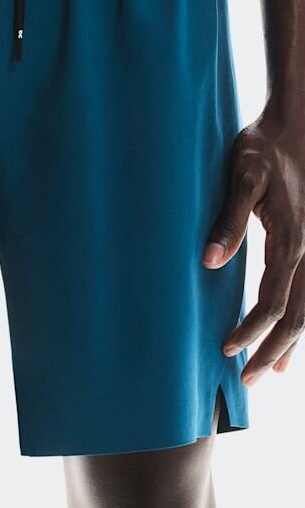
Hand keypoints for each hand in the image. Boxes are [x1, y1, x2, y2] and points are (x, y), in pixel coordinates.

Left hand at [202, 110, 304, 385]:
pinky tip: (290, 340)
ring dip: (289, 344)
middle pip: (297, 317)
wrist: (293, 127)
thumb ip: (228, 219)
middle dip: (272, 349)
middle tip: (247, 379)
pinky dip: (300, 323)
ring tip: (270, 372)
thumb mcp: (242, 177)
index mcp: (290, 241)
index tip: (227, 350)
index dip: (251, 330)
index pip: (273, 302)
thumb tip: (210, 260)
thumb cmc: (262, 150)